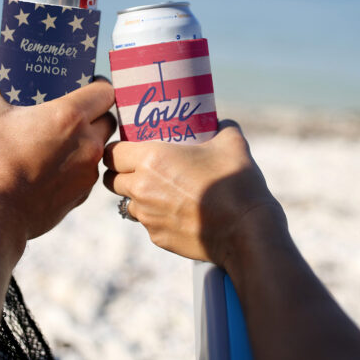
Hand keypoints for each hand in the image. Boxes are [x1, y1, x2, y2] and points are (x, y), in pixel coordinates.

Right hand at [0, 71, 115, 239]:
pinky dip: (78, 167)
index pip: (106, 92)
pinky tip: (56, 168)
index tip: (87, 85)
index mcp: (70, 116)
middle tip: (75, 112)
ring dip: (88, 142)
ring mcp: (88, 170)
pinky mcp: (83, 193)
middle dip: (96, 113)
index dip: (99, 85)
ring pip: (100, 148)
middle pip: (109, 119)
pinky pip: (89, 173)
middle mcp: (88, 142)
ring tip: (65, 140)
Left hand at [103, 120, 285, 267]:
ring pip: (127, 203)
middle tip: (139, 168)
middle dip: (121, 173)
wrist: (246, 229)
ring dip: (136, 196)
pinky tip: (177, 212)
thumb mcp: (231, 142)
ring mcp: (147, 215)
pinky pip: (147, 223)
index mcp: (151, 159)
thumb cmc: (237, 182)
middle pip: (112, 179)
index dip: (117, 150)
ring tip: (159, 190)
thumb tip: (219, 121)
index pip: (112, 152)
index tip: (128, 148)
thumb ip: (220, 127)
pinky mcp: (157, 237)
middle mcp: (141, 187)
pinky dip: (156, 216)